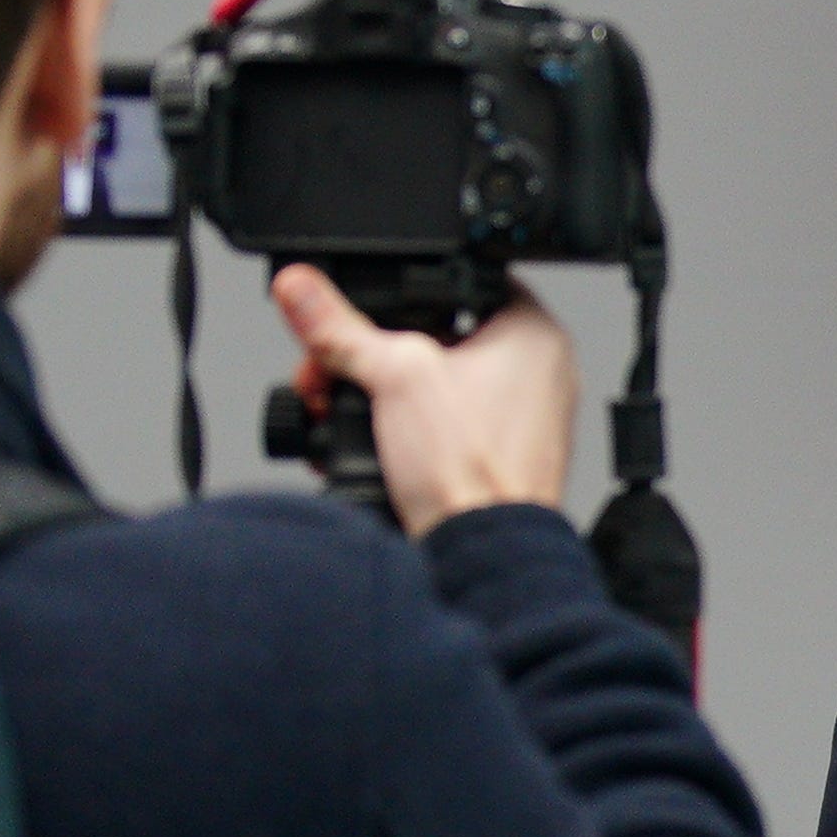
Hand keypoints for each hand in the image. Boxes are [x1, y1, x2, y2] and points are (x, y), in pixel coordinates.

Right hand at [269, 267, 573, 531]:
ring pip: (433, 385)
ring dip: (377, 393)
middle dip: (371, 353)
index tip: (361, 304)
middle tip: (329, 367)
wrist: (481, 553)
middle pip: (436, 338)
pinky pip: (440, 427)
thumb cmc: (471, 470)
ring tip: (334, 405)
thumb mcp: (392, 378)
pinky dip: (399, 428)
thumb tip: (299, 290)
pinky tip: (362, 442)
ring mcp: (518, 419)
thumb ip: (339, 329)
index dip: (404, 289)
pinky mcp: (495, 458)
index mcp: (533, 333)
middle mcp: (537, 373)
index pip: (462, 283)